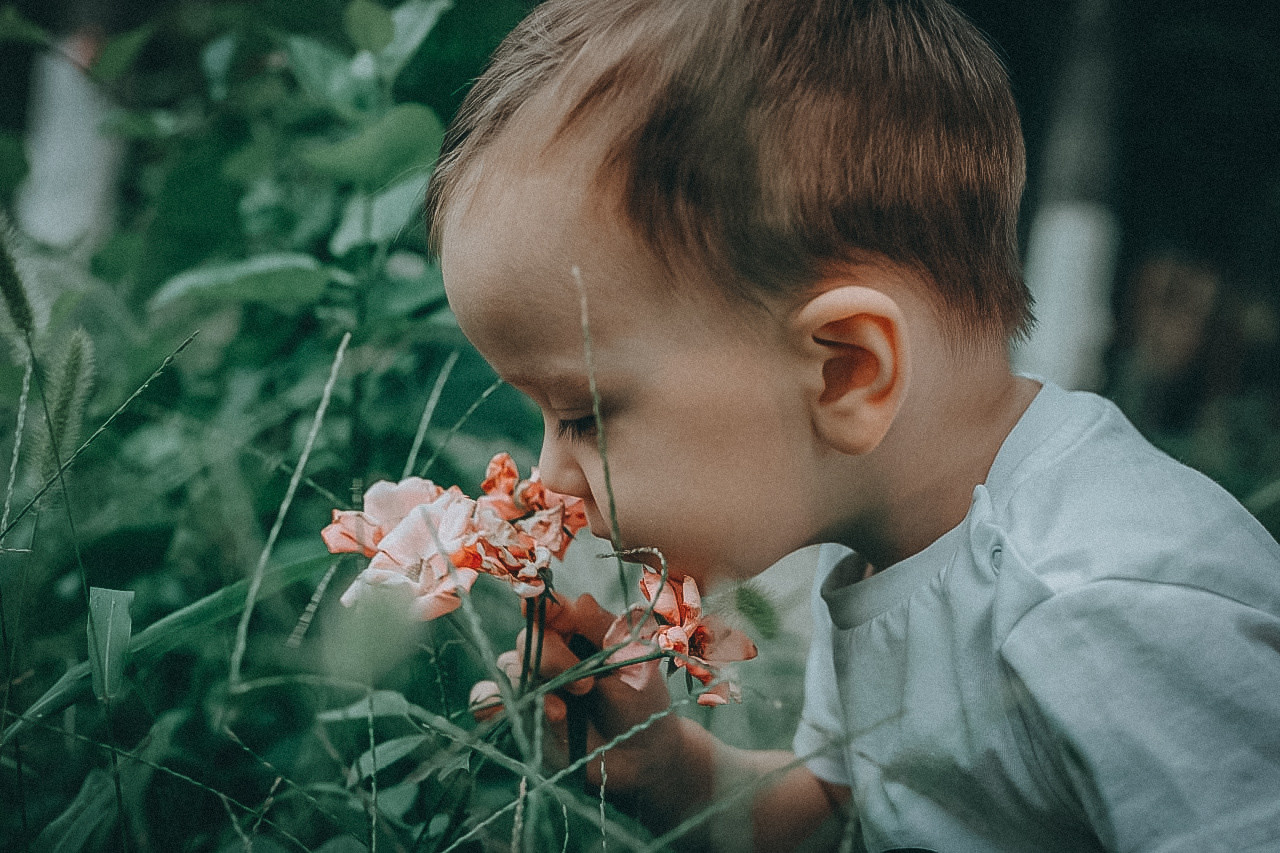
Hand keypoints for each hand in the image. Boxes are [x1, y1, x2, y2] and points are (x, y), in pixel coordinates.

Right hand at [486, 592, 686, 793]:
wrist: (640, 756)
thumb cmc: (642, 700)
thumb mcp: (633, 662)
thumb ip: (605, 631)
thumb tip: (580, 600)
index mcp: (578, 630)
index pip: (549, 609)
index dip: (539, 604)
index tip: (536, 605)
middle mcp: (552, 652)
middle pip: (528, 639)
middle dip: (551, 659)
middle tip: (586, 685)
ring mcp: (535, 683)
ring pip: (509, 668)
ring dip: (533, 687)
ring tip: (562, 713)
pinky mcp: (523, 714)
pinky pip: (489, 699)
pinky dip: (490, 702)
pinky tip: (506, 711)